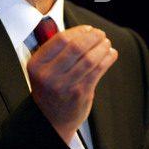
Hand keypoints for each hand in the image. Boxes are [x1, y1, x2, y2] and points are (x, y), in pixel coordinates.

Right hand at [27, 25, 117, 143]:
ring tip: (106, 44)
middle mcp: (49, 75)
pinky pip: (97, 71)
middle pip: (76, 47)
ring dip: (102, 47)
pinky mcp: (80, 94)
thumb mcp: (43, 70)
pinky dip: (107, 59)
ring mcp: (65, 86)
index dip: (78, 31)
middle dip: (92, 37)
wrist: (50, 120)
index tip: (88, 28)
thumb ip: (56, 51)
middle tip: (100, 34)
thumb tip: (82, 32)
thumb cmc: (49, 90)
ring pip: (89, 59)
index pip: (60, 39)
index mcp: (37, 64)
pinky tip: (110, 54)